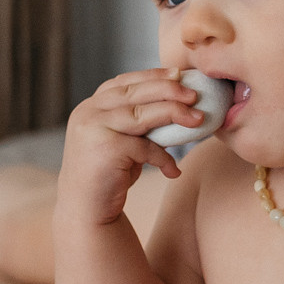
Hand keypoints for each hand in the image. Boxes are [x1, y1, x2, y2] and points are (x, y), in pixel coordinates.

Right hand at [57, 69, 203, 227]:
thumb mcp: (121, 140)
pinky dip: (163, 158)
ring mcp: (94, 129)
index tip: (178, 74)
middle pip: (134, 93)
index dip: (152, 75)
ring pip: (141, 114)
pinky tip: (173, 170)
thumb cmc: (108, 174)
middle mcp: (88, 112)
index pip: (124, 82)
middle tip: (194, 94)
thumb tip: (177, 103)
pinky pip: (145, 147)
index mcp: (91, 106)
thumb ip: (136, 120)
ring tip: (198, 119)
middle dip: (168, 90)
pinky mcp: (107, 149)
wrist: (85, 210)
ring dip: (174, 114)